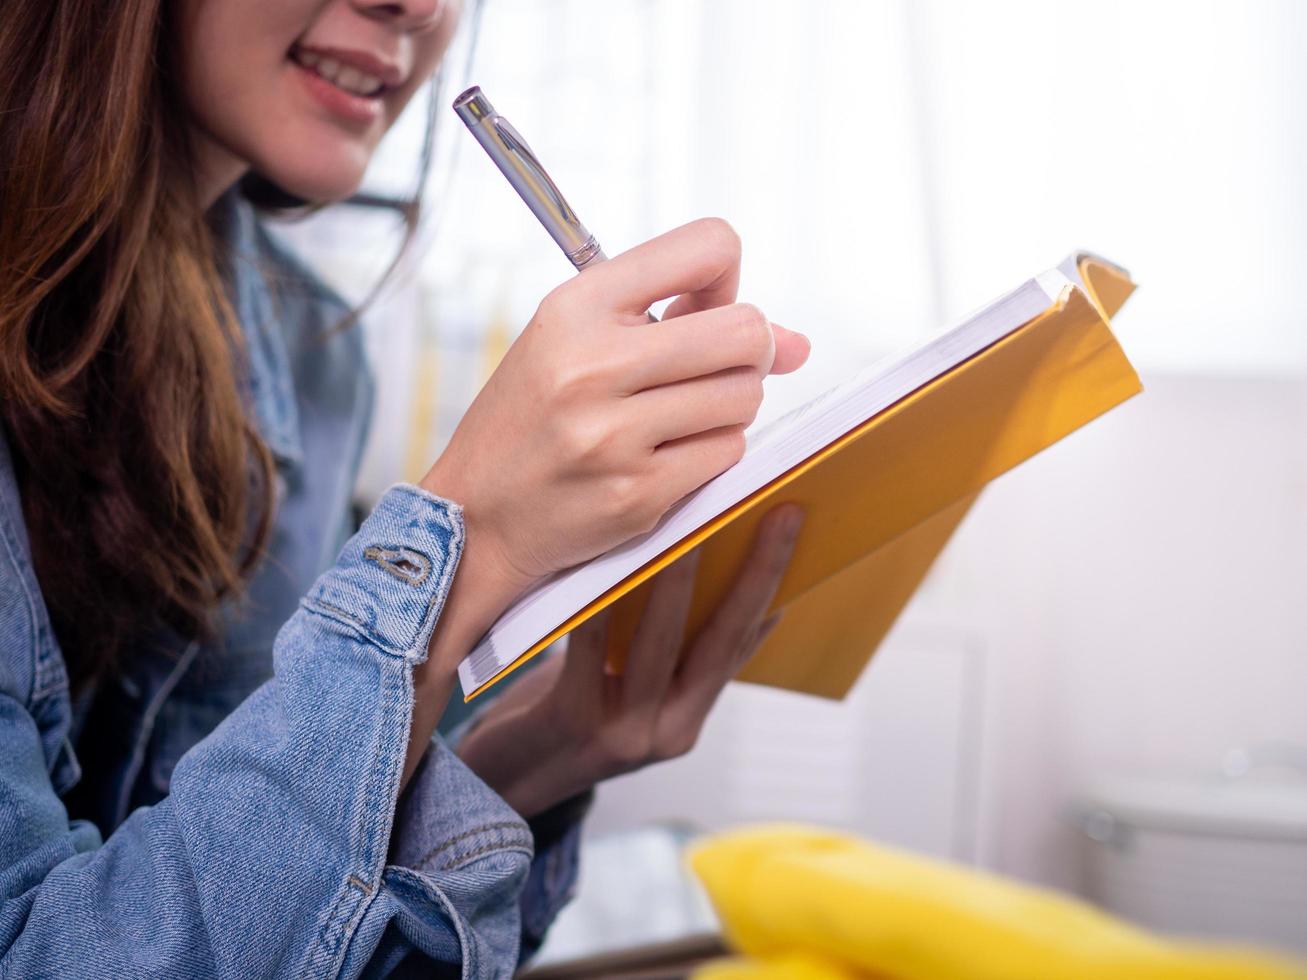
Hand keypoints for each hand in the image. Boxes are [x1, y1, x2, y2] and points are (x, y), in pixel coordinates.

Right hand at [419, 218, 809, 671]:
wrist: (476, 516)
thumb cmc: (532, 419)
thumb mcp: (574, 339)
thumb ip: (680, 316)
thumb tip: (798, 343)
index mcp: (573, 308)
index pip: (707, 246)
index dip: (725, 277)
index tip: (703, 305)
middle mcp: (592, 366)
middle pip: (746, 332)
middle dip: (748, 349)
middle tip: (712, 366)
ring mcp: (615, 436)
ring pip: (746, 397)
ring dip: (729, 403)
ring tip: (679, 412)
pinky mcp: (637, 494)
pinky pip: (727, 452)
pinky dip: (712, 449)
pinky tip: (667, 452)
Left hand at [455, 504, 803, 818]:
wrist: (501, 783)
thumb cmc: (570, 717)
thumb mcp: (633, 697)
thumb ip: (677, 657)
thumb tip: (730, 585)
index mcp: (687, 721)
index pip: (741, 646)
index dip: (772, 586)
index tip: (793, 525)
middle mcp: (667, 731)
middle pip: (720, 643)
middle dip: (755, 574)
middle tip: (780, 515)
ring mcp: (624, 731)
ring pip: (660, 643)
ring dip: (680, 579)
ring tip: (696, 525)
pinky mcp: (574, 719)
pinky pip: (592, 649)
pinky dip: (603, 602)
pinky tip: (609, 559)